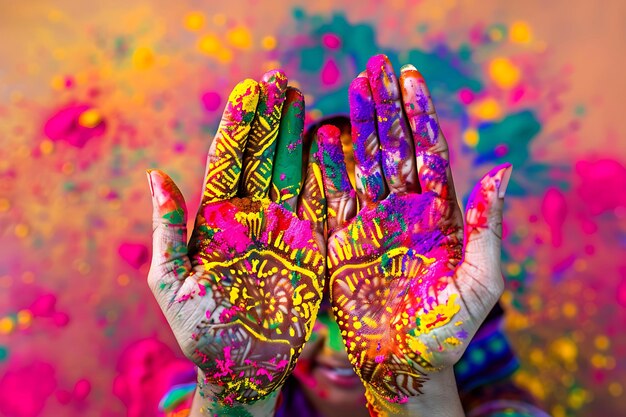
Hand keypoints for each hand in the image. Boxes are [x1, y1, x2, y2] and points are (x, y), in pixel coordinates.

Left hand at [146, 70, 325, 409]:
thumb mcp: (172, 281)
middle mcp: (250, 217)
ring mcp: (282, 229)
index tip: (248, 92)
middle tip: (277, 78)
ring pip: (289, 171)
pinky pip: (317, 204)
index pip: (227, 163)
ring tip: (298, 96)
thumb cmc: (201, 331)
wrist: (241, 366)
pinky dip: (322, 174)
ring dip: (294, 133)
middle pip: (260, 158)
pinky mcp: (308, 247)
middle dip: (268, 118)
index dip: (238, 127)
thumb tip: (155, 175)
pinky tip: (325, 142)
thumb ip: (169, 229)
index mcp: (216, 220)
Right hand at [316, 55, 511, 410]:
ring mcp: (372, 224)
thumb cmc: (447, 331)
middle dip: (386, 108)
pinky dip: (327, 168)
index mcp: (439, 216)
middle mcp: (405, 212)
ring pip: (364, 165)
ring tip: (352, 88)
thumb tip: (502, 169)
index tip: (410, 78)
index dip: (420, 114)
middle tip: (375, 66)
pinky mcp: (344, 242)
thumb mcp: (478, 281)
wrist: (404, 364)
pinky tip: (323, 138)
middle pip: (394, 148)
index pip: (429, 152)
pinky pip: (334, 198)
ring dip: (358, 127)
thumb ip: (487, 228)